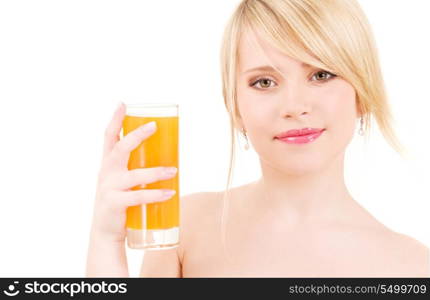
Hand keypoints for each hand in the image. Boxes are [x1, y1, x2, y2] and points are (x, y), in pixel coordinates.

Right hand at [90, 102, 177, 242]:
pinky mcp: (114, 203)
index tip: (123, 103)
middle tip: (154, 126)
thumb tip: (169, 158)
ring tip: (174, 170)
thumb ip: (136, 167)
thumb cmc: (120, 200)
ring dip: (156, 171)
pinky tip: (170, 192)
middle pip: (119, 148)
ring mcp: (108, 187)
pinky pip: (138, 196)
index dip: (115, 119)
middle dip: (136, 135)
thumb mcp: (123, 180)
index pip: (109, 137)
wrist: (105, 230)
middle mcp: (106, 172)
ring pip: (134, 175)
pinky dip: (155, 194)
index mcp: (108, 163)